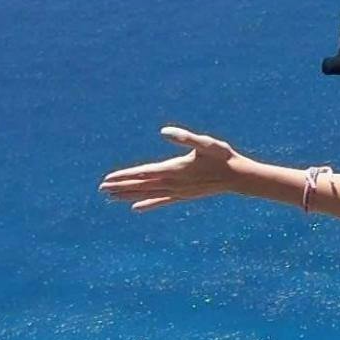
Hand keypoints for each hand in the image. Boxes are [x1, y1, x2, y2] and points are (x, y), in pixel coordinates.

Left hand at [101, 127, 254, 209]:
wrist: (238, 177)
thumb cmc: (222, 156)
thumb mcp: (205, 142)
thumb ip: (184, 137)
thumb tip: (164, 131)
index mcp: (175, 169)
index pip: (143, 173)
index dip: (124, 176)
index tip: (108, 179)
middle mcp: (173, 183)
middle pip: (141, 186)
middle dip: (120, 187)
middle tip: (101, 189)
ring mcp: (178, 192)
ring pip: (148, 194)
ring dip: (128, 195)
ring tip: (111, 197)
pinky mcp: (183, 196)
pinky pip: (161, 201)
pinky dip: (147, 204)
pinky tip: (135, 208)